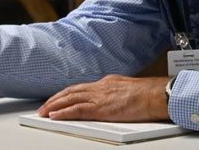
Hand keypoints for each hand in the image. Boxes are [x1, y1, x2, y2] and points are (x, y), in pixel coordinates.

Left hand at [38, 75, 169, 122]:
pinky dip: (63, 112)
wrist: (155, 95)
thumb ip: (116, 93)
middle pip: (72, 91)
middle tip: (44, 106)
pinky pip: (77, 110)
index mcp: (106, 82)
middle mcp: (100, 87)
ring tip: (43, 112)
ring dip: (54, 106)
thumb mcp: (127, 89)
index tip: (58, 99)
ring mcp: (99, 97)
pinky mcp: (101, 108)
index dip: (67, 93)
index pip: (81, 87)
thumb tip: (112, 100)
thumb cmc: (148, 94)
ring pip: (70, 99)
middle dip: (56, 99)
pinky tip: (54, 116)